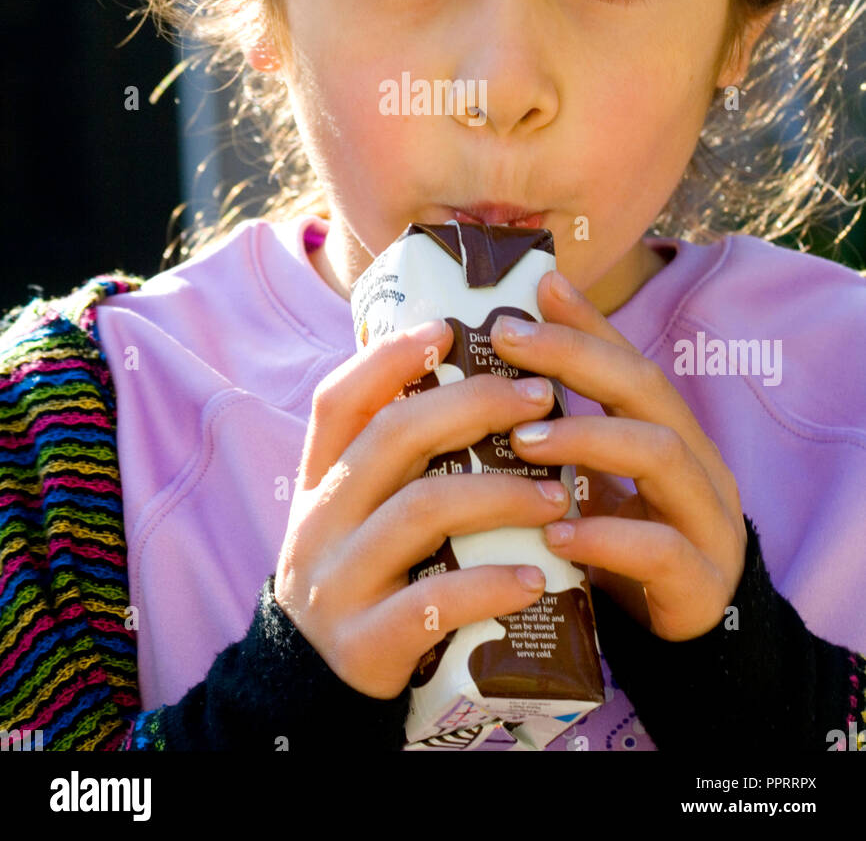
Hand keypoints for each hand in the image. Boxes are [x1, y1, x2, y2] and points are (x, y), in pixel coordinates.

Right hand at [273, 318, 572, 698]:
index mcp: (319, 477)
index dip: (389, 357)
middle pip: (393, 438)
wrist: (315, 684)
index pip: (340, 399)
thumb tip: (463, 373)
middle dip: (474, 407)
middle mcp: (320, 519)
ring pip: (422, 511)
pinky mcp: (364, 641)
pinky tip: (536, 578)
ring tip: (560, 496)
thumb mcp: (357, 508)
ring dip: (502, 494)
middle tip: (543, 399)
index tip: (448, 330)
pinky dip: (490, 585)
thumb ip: (394, 455)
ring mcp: (337, 580)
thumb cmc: (364, 572)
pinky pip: (434, 602)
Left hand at [490, 270, 747, 641]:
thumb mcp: (592, 482)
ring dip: (589, 439)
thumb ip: (558, 431)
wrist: (679, 647)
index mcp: (671, 433)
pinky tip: (556, 533)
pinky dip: (607, 535)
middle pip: (648, 390)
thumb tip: (490, 372)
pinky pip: (662, 549)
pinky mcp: (702, 584)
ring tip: (522, 441)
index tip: (535, 292)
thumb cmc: (623, 549)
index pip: (630, 360)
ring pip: (663, 456)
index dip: (586, 324)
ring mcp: (708, 521)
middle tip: (509, 344)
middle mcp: (698, 464)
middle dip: (578, 358)